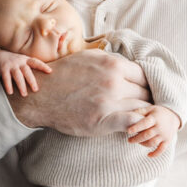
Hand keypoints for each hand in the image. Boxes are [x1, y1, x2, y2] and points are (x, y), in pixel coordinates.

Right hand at [0, 49, 50, 96]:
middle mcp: (19, 61)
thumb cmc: (14, 62)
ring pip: (17, 75)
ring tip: (24, 94)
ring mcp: (11, 65)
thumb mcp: (23, 61)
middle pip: (27, 71)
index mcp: (26, 60)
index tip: (50, 71)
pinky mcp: (3, 68)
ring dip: (21, 85)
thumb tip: (44, 79)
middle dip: (31, 80)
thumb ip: (30, 68)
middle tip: (35, 90)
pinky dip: (8, 85)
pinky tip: (10, 92)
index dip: (42, 66)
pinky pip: (6, 78)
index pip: (36, 62)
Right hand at [8, 50, 150, 135]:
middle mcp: (113, 81)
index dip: (146, 86)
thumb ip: (113, 62)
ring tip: (139, 121)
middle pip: (145, 93)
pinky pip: (132, 122)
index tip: (142, 94)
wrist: (40, 96)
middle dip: (145, 101)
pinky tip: (134, 128)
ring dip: (142, 115)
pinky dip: (138, 126)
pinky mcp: (102, 121)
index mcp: (113, 64)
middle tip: (141, 109)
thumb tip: (134, 68)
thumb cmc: (64, 76)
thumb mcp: (90, 58)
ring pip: (142, 109)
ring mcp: (108, 101)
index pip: (145, 76)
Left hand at [126, 105, 180, 157]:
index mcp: (155, 118)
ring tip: (137, 142)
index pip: (145, 123)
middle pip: (147, 135)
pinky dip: (155, 154)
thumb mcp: (150, 109)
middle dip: (137, 139)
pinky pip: (161, 149)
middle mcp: (160, 127)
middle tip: (129, 140)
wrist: (174, 117)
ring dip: (143, 144)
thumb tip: (129, 114)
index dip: (137, 127)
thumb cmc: (158, 113)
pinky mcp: (167, 141)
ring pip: (152, 143)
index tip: (129, 131)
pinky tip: (148, 155)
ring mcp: (164, 135)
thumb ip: (140, 111)